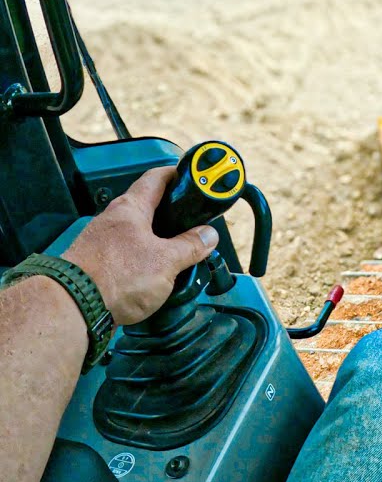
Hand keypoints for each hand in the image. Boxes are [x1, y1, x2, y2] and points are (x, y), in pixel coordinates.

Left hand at [62, 167, 217, 324]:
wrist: (73, 307)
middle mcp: (113, 220)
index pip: (156, 178)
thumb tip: (207, 236)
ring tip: (178, 257)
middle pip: (148, 208)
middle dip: (172, 216)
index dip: (177, 175)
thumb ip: (190, 246)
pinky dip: (143, 261)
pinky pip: (127, 255)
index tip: (192, 178)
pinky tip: (154, 276)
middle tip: (193, 224)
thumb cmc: (114, 278)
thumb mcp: (166, 261)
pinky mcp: (97, 264)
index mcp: (131, 208)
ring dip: (158, 242)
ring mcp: (102, 242)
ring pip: (138, 234)